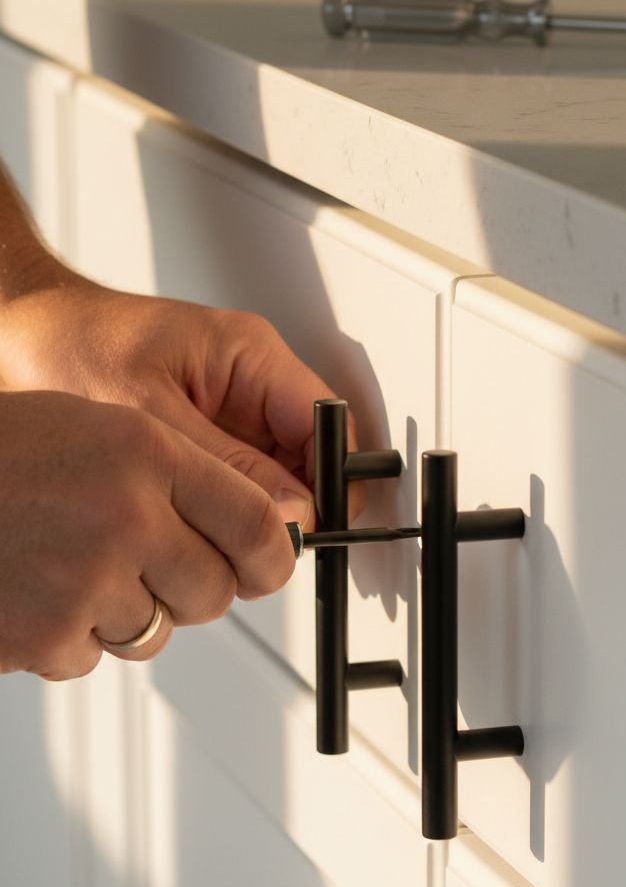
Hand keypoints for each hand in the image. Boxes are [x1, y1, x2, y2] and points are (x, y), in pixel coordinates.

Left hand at [0, 274, 362, 525]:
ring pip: (282, 480)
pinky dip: (230, 513)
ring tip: (215, 533)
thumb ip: (225, 466)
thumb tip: (291, 512)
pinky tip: (200, 525)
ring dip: (258, 516)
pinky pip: (244, 483)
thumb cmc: (70, 350)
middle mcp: (251, 381)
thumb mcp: (148, 416)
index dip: (334, 483)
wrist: (21, 340)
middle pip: (312, 459)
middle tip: (255, 546)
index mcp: (250, 354)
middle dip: (294, 508)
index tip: (317, 529)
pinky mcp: (211, 436)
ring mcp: (233, 410)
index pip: (328, 423)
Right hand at [0, 390, 295, 678]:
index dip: (270, 555)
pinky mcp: (43, 638)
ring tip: (63, 561)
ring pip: (155, 631)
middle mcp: (125, 516)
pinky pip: (91, 658)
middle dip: (186, 586)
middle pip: (214, 593)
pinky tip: (29, 588)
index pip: (257, 524)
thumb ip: (179, 477)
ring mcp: (84, 582)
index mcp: (145, 451)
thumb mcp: (96, 427)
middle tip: (139, 560)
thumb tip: (262, 538)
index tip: (266, 563)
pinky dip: (65, 636)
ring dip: (120, 611)